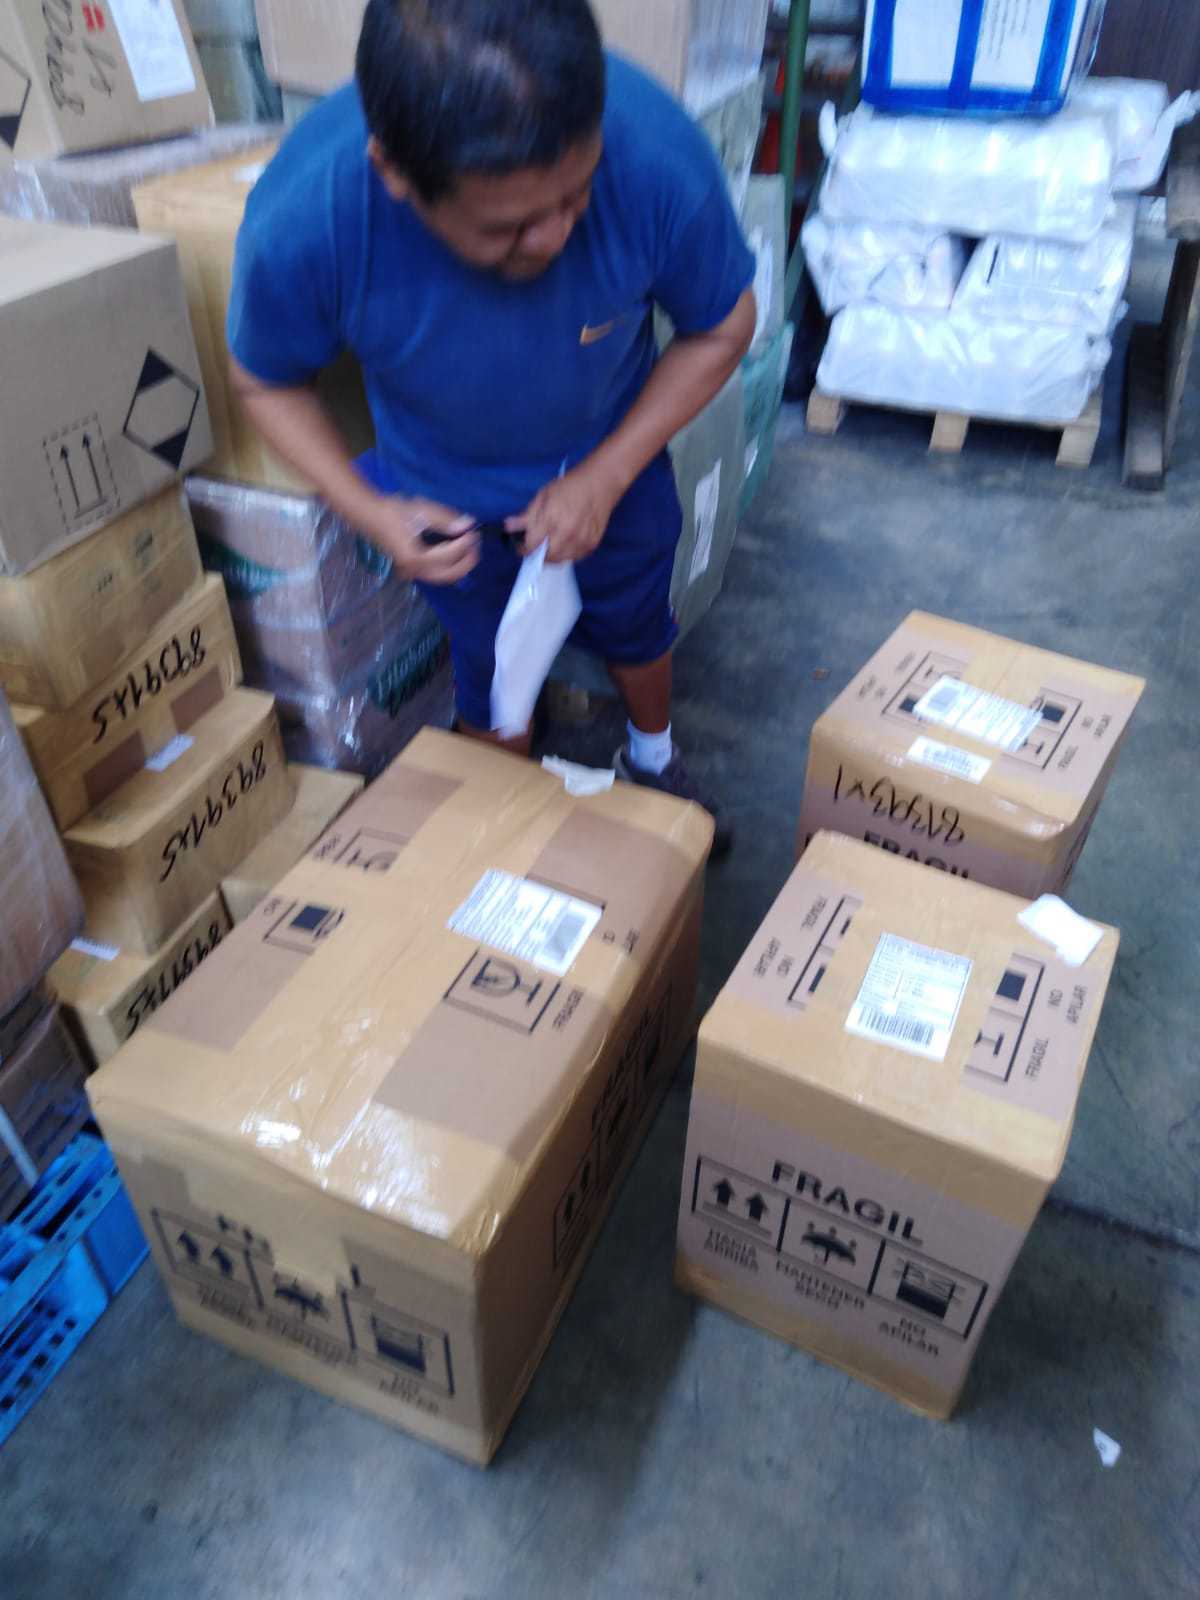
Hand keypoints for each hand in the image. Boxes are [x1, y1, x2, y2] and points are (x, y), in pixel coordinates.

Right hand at [365, 496, 479, 584]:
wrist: (369, 515)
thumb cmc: (393, 510)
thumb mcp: (422, 510)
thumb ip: (446, 520)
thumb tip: (468, 525)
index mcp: (415, 557)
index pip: (448, 556)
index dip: (464, 545)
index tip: (473, 531)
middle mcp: (414, 570)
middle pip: (448, 575)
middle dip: (466, 562)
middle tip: (476, 544)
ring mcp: (412, 572)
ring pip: (442, 577)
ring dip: (458, 565)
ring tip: (469, 548)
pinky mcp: (411, 568)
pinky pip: (435, 573)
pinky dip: (448, 565)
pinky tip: (455, 551)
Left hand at [507, 462, 621, 563]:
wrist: (600, 483)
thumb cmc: (570, 486)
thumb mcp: (543, 495)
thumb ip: (527, 515)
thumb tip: (508, 527)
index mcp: (551, 519)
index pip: (531, 545)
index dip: (522, 548)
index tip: (520, 545)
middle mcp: (567, 534)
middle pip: (544, 558)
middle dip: (536, 554)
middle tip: (534, 545)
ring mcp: (581, 541)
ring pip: (559, 561)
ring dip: (550, 556)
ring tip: (549, 543)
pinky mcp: (592, 545)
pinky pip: (573, 558)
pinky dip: (565, 554)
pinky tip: (564, 542)